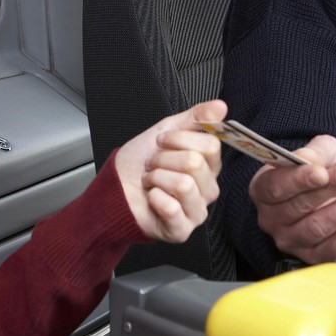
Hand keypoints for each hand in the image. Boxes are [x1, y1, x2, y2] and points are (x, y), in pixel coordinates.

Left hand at [113, 100, 225, 242]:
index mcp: (208, 166)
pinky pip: (171, 207)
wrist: (115, 187)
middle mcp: (207, 189)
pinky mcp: (182, 229)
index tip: (161, 142)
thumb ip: (196, 117)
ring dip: (157, 178)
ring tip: (151, 182)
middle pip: (195, 163)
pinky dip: (153, 198)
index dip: (179, 139)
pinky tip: (152, 199)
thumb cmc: (140, 163)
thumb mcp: (166, 131)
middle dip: (164, 159)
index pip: (211, 145)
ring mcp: (197, 211)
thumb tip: (221, 106)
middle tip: (153, 165)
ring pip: (183, 184)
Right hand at [250, 135, 335, 264]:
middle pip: (298, 208)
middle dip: (331, 190)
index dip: (298, 180)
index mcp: (263, 188)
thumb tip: (309, 162)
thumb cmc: (326, 168)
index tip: (322, 173)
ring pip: (319, 227)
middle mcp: (272, 218)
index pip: (275, 187)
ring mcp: (292, 241)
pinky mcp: (315, 256)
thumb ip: (315, 153)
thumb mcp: (322, 151)